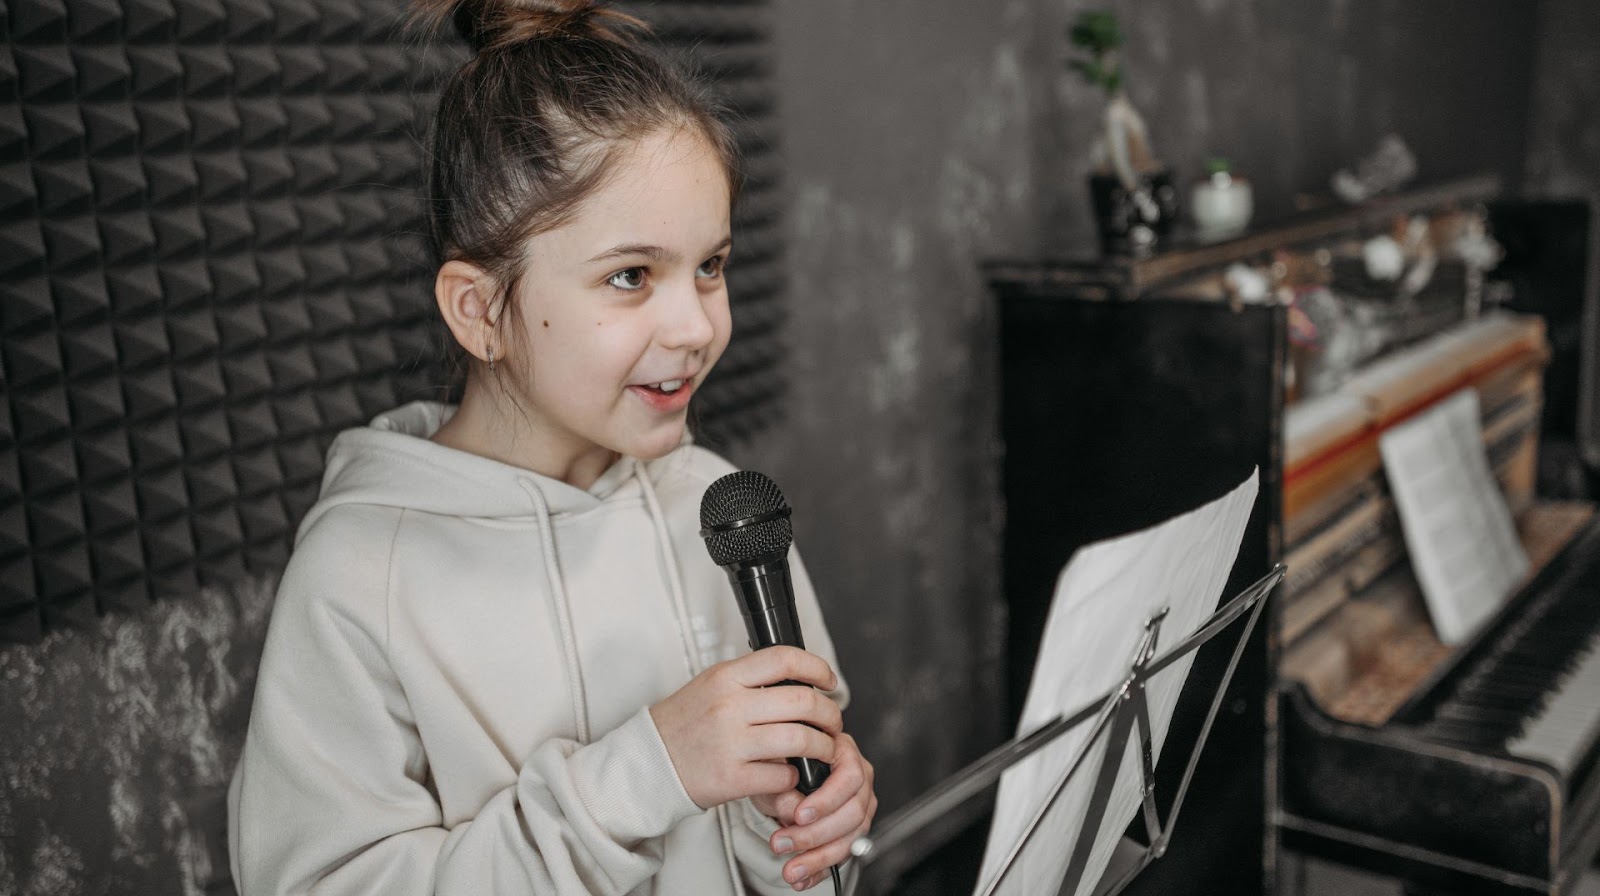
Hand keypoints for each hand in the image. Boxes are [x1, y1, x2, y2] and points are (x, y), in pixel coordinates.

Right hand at [650, 646, 842, 810]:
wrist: (649, 762)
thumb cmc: (686, 724)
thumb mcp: (713, 686)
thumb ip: (751, 680)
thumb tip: (801, 680)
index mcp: (726, 677)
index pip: (784, 659)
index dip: (817, 667)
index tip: (830, 681)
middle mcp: (729, 706)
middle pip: (803, 701)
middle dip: (830, 714)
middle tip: (833, 723)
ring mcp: (731, 743)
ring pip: (800, 740)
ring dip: (822, 747)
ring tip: (822, 749)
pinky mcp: (732, 778)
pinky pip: (782, 775)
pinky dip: (793, 776)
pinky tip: (787, 773)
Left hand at [757, 732, 875, 890]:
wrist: (778, 777)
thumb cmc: (779, 764)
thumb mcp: (772, 769)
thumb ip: (783, 788)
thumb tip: (792, 812)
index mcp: (843, 752)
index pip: (849, 777)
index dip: (826, 800)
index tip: (798, 816)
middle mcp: (859, 778)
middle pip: (853, 812)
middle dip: (816, 834)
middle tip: (782, 844)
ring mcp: (860, 805)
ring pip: (851, 838)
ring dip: (818, 858)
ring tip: (790, 870)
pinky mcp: (853, 830)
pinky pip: (844, 855)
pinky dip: (821, 870)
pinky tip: (803, 878)